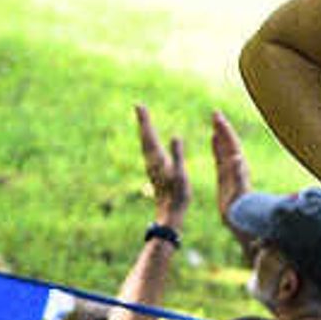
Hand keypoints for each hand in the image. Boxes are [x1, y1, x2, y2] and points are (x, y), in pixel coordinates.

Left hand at [133, 103, 190, 221]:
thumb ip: (178, 154)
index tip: (139, 106)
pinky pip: (150, 150)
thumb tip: (176, 135)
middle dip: (143, 121)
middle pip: (145, 137)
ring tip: (143, 118)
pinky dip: (149, 140)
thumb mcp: (181, 174)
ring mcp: (152, 166)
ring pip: (146, 143)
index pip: (149, 135)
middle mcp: (152, 161)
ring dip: (144, 130)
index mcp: (157, 159)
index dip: (144, 120)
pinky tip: (151, 140)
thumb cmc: (177, 196)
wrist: (170, 214)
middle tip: (139, 106)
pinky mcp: (155, 171)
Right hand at [209, 108, 252, 233]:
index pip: (231, 145)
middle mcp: (236, 168)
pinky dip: (217, 146)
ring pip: (225, 148)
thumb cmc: (242, 212)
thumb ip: (238, 176)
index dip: (225, 131)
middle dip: (223, 128)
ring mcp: (232, 172)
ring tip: (214, 122)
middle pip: (229, 143)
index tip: (217, 118)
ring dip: (220, 134)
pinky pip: (221, 157)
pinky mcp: (226, 177)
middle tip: (215, 113)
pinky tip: (213, 140)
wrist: (244, 225)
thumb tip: (236, 157)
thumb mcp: (239, 194)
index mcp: (238, 169)